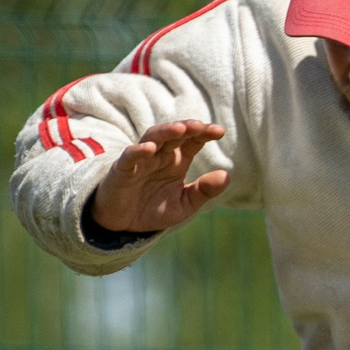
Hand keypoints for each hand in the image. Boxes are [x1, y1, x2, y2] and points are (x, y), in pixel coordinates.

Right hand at [90, 120, 229, 234]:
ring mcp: (141, 160)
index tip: (219, 131)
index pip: (192, 141)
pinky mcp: (122, 169)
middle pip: (174, 134)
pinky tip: (150, 148)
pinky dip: (138, 151)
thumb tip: (227, 176)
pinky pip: (130, 156)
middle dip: (187, 128)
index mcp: (177, 161)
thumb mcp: (184, 205)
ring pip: (152, 138)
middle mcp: (160, 155)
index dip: (204, 133)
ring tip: (180, 129)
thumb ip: (204, 191)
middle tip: (200, 126)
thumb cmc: (153, 209)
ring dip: (165, 132)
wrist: (122, 224)